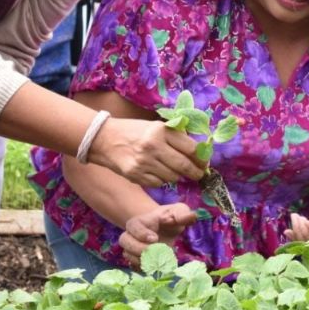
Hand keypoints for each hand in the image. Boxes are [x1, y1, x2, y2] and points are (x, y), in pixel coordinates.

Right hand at [90, 118, 205, 187]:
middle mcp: (153, 145)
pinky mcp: (135, 175)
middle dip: (195, 173)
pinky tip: (156, 172)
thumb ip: (175, 136)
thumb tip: (198, 152)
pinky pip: (158, 183)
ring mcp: (144, 162)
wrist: (104, 139)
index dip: (201, 158)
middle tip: (198, 174)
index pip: (191, 148)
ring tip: (172, 170)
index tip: (204, 163)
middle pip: (184, 165)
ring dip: (177, 176)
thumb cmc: (134, 131)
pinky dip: (162, 180)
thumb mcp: (155, 126)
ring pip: (172, 177)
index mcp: (161, 130)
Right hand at [119, 203, 196, 267]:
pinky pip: (133, 265)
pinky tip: (154, 266)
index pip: (133, 226)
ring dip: (139, 258)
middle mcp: (132, 234)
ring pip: (127, 254)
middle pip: (124, 240)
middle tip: (153, 250)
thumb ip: (183, 214)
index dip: (141, 233)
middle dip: (137, 247)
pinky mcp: (136, 258)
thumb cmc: (171, 218)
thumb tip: (191, 217)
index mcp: (141, 221)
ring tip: (155, 260)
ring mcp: (132, 247)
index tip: (154, 238)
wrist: (165, 228)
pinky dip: (141, 267)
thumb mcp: (179, 212)